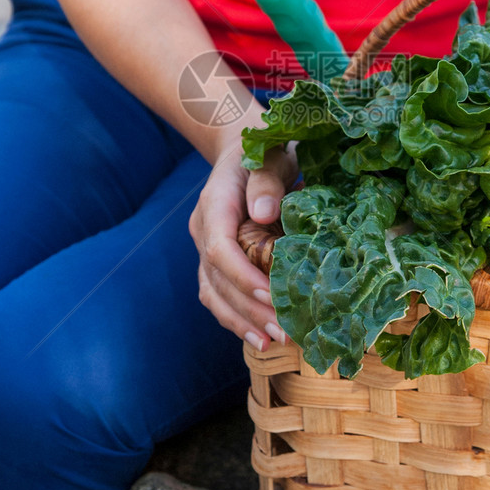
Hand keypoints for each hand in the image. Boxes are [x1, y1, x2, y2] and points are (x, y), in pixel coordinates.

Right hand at [189, 133, 297, 351]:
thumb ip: (266, 181)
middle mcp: (204, 230)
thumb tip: (265, 213)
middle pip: (218, 279)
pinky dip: (237, 318)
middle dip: (250, 309)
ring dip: (242, 321)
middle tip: (285, 332)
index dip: (242, 276)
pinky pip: (219, 295)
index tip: (270, 296)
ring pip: (214, 293)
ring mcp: (206, 247)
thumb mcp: (270, 156)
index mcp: (214, 204)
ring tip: (275, 341)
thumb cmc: (263, 151)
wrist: (244, 148)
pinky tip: (261, 338)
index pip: (219, 248)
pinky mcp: (216, 261)